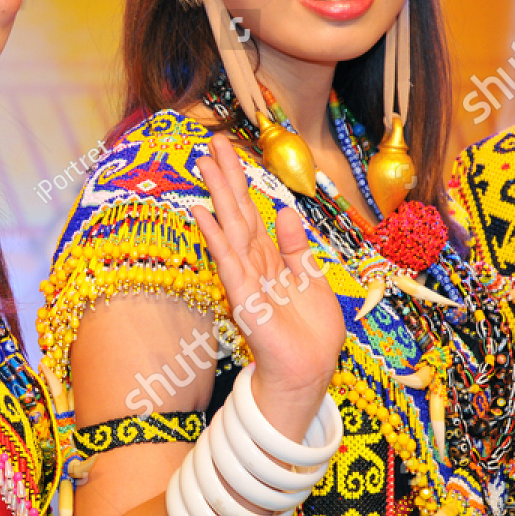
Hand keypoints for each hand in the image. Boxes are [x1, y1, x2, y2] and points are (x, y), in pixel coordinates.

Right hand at [190, 134, 344, 439]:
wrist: (308, 372)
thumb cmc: (309, 333)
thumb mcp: (311, 281)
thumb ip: (296, 247)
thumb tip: (286, 211)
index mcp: (270, 258)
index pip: (252, 212)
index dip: (242, 181)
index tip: (230, 150)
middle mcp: (253, 263)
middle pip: (237, 212)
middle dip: (226, 177)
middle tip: (211, 143)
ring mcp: (244, 278)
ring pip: (230, 227)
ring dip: (218, 195)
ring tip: (206, 163)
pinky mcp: (242, 297)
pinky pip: (228, 261)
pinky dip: (215, 236)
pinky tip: (202, 213)